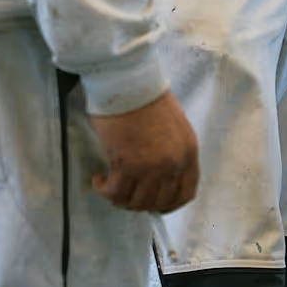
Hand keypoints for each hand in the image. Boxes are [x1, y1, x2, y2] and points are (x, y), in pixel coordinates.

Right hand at [89, 91, 198, 212]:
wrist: (129, 82)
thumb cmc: (146, 98)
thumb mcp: (173, 127)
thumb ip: (171, 152)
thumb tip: (156, 175)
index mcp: (188, 152)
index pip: (185, 193)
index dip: (168, 204)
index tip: (154, 204)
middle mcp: (173, 164)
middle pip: (158, 202)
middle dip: (140, 203)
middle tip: (126, 194)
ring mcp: (151, 167)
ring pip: (136, 202)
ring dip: (120, 199)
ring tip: (110, 186)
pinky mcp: (127, 166)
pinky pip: (115, 193)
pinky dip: (104, 191)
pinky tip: (98, 179)